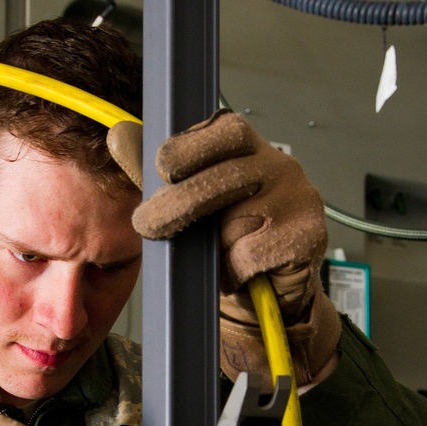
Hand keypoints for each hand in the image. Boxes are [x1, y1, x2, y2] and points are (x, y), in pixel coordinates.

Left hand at [108, 111, 340, 384]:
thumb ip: (153, 170)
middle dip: (177, 203)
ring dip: (209, 249)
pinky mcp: (307, 236)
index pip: (224, 130)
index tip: (162, 170)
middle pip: (223, 177)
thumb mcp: (185, 200)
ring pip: (235, 221)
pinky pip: (251, 254)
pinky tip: (236, 275)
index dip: (190, 148)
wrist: (265, 296)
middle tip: (147, 225)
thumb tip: (119, 134)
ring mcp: (299, 199)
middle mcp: (280, 166)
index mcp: (250, 148)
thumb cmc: (224, 241)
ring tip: (206, 261)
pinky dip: (233, 271)